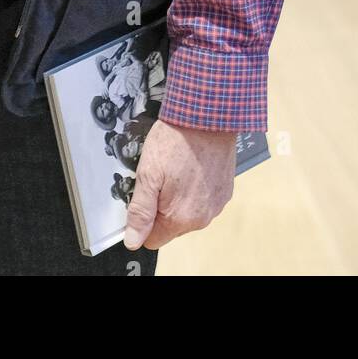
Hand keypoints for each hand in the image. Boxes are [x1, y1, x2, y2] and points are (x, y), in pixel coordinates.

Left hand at [122, 122, 235, 250]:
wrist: (207, 117)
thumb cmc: (176, 141)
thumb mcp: (148, 173)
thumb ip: (140, 211)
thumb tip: (133, 241)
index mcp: (181, 218)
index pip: (152, 239)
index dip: (143, 219)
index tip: (143, 196)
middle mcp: (202, 218)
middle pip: (170, 225)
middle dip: (161, 205)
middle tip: (159, 176)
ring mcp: (216, 205)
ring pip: (187, 213)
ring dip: (178, 197)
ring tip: (176, 167)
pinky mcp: (224, 192)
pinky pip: (202, 200)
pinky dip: (195, 188)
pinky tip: (190, 166)